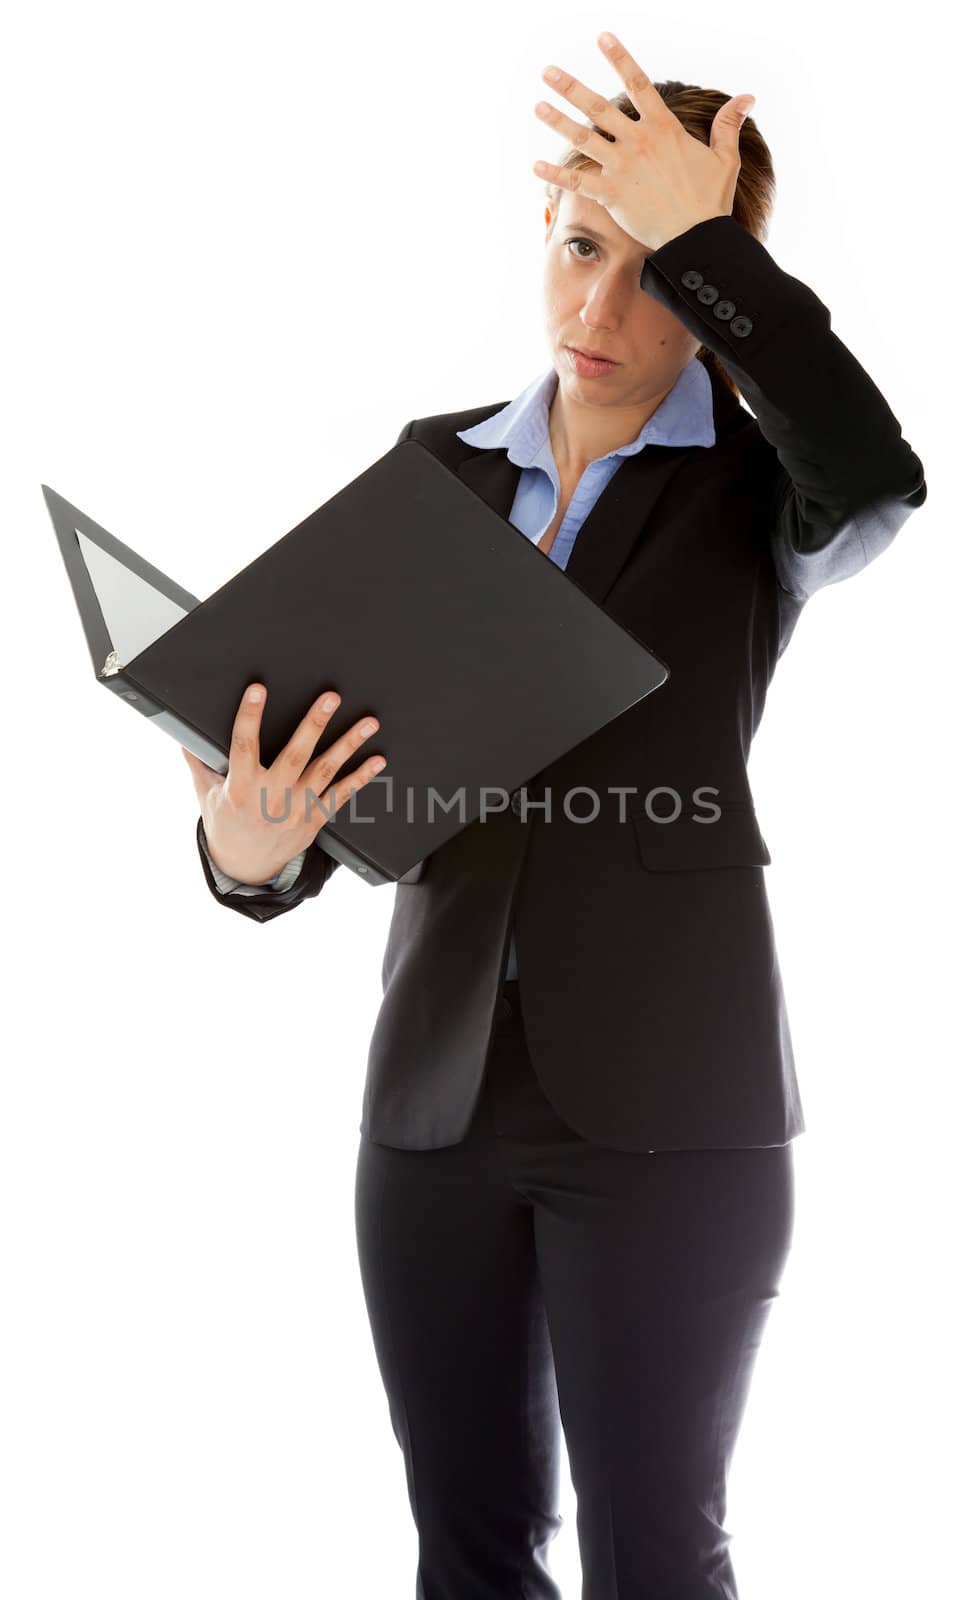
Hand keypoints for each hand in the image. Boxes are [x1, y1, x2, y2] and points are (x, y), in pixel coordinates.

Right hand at [181, 683, 385, 883]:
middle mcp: (271, 798)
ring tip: (367, 723)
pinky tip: (376, 760)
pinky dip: (361, 778)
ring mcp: (296, 810)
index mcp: (240, 787)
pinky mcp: (314, 820)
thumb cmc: (226, 825)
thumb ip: (199, 763)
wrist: (245, 867)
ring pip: (325, 771)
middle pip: (295, 755)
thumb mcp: (206, 794)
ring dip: (348, 745)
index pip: (244, 745)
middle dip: (314, 724)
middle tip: (330, 698)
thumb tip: (182, 736)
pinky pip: (341, 795)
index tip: (258, 689)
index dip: (250, 716)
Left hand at [531, 30, 753, 251]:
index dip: (620, 58)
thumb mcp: (725, 157)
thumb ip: (728, 124)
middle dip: (571, 87)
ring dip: (557, 121)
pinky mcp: (611, 195)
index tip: (602, 37)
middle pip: (598, 107)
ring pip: (583, 138)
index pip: (638, 83)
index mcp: (663, 128)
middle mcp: (638, 142)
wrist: (696, 236)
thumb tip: (747, 97)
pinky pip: (578, 182)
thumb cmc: (711, 200)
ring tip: (537, 105)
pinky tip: (535, 167)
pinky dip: (555, 175)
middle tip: (548, 71)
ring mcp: (622, 167)